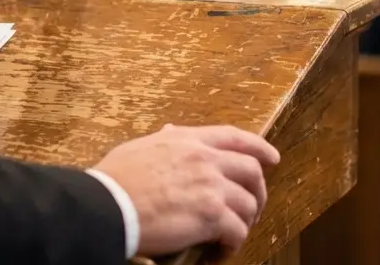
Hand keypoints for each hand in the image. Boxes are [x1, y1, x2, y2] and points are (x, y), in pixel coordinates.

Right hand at [92, 124, 279, 256]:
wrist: (107, 205)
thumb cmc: (116, 179)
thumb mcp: (141, 147)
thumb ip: (163, 140)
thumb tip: (171, 131)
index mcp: (188, 140)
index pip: (234, 137)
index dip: (259, 147)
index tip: (272, 158)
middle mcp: (205, 158)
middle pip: (251, 171)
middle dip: (258, 191)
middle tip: (253, 207)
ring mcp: (210, 185)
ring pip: (249, 203)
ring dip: (246, 221)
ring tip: (235, 233)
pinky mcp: (210, 215)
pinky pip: (237, 230)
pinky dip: (234, 242)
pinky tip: (223, 249)